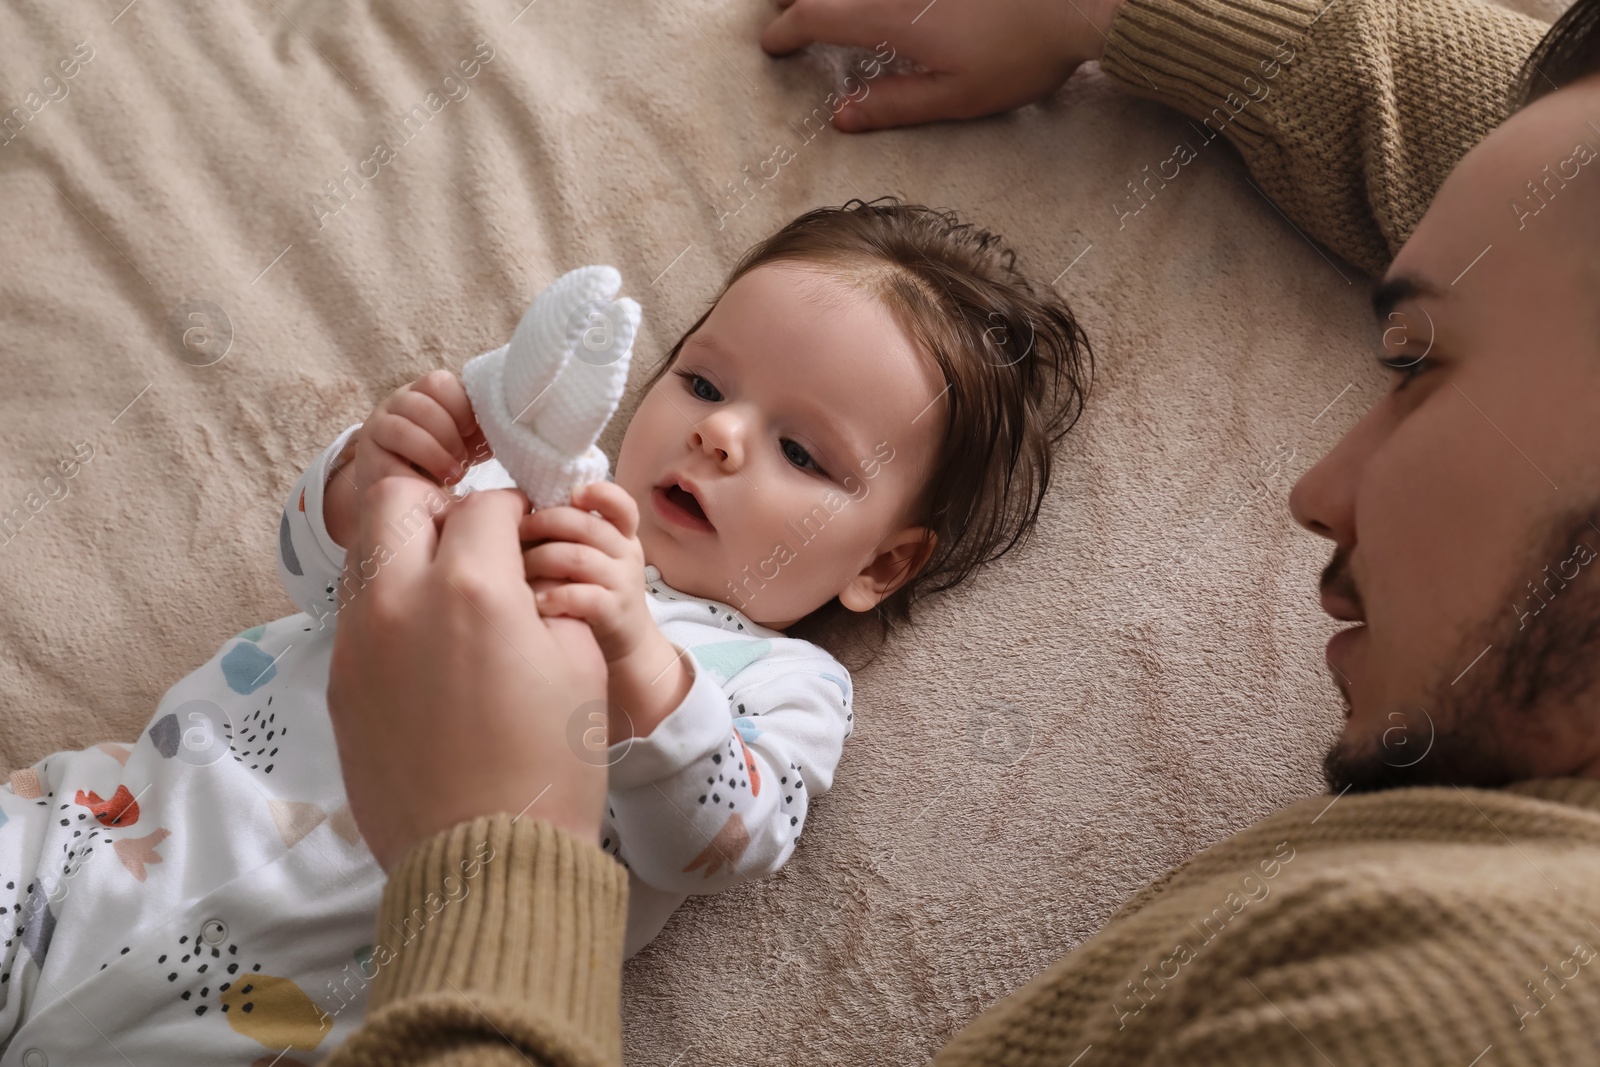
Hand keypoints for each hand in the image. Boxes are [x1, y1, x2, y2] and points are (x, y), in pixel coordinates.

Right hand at [326, 370, 491, 548]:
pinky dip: (416, 476)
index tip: (473, 433)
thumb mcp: (465, 439)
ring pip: (402, 429)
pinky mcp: (368, 458)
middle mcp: (397, 403)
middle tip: (464, 461)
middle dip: (449, 436)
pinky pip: (388, 462)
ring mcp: (378, 428)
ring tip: (453, 475)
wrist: (402, 483)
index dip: (462, 408)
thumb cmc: (442, 456)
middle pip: (421, 405)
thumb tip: (514, 428)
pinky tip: (431, 487)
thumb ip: (483, 428)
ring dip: (434, 454)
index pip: (440, 383)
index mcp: (424, 391)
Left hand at [326, 480, 608, 869]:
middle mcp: (399, 601)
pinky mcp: (340, 685)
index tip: (527, 529)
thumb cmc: (549, 762)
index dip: (514, 509)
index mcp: (471, 587)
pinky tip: (431, 649)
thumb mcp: (578, 658)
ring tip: (450, 594)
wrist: (486, 860)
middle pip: (396, 501)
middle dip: (439, 506)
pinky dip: (393, 608)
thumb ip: (544, 590)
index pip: (484, 504)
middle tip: (473, 538)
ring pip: (367, 556)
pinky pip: (360, 616)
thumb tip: (520, 570)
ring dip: (408, 553)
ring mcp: (358, 643)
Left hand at [519, 481, 650, 663]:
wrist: (624, 642)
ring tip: (518, 572)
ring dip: (540, 561)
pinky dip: (555, 596)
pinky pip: (583, 596)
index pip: (620, 505)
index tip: (572, 495)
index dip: (599, 493)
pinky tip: (536, 602)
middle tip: (516, 533)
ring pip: (579, 557)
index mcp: (621, 534)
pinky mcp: (615, 612)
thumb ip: (568, 532)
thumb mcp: (590, 556)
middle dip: (544, 523)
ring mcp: (623, 582)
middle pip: (587, 525)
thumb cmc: (594, 592)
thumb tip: (517, 509)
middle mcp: (626, 553)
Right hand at [760, 0, 1124, 131]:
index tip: (773, 43)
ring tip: (821, 5)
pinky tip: (884, 8)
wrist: (1081, 0)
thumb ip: (894, 104)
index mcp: (891, 16)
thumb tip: (843, 116)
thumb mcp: (957, 97)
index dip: (787, 30)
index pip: (816, 16)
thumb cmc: (1023, 53)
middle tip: (782, 7)